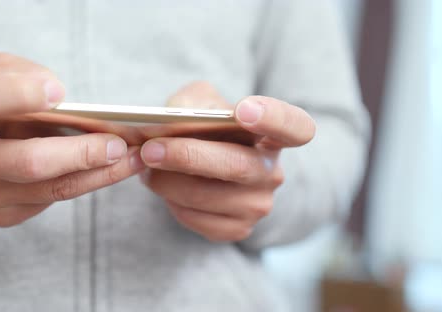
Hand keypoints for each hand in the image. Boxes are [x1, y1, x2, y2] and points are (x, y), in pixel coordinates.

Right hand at [0, 53, 144, 226]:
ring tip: (134, 159)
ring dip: (98, 174)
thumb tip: (62, 99)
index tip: (59, 93)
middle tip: (118, 144)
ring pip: (50, 189)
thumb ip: (23, 76)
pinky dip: (87, 183)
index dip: (19, 96)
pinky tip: (112, 170)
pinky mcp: (1, 215)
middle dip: (80, 154)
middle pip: (28, 162)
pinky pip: (52, 200)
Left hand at [139, 82, 314, 241]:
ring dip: (166, 181)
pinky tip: (164, 185)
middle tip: (151, 149)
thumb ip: (190, 103)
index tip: (243, 110)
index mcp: (275, 134)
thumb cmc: (207, 129)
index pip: (294, 126)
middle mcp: (272, 172)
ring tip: (147, 165)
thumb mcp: (202, 103)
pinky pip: (195, 218)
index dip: (274, 118)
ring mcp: (258, 205)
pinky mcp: (237, 229)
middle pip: (236, 166)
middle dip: (188, 156)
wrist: (205, 168)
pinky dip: (170, 200)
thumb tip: (171, 121)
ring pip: (205, 195)